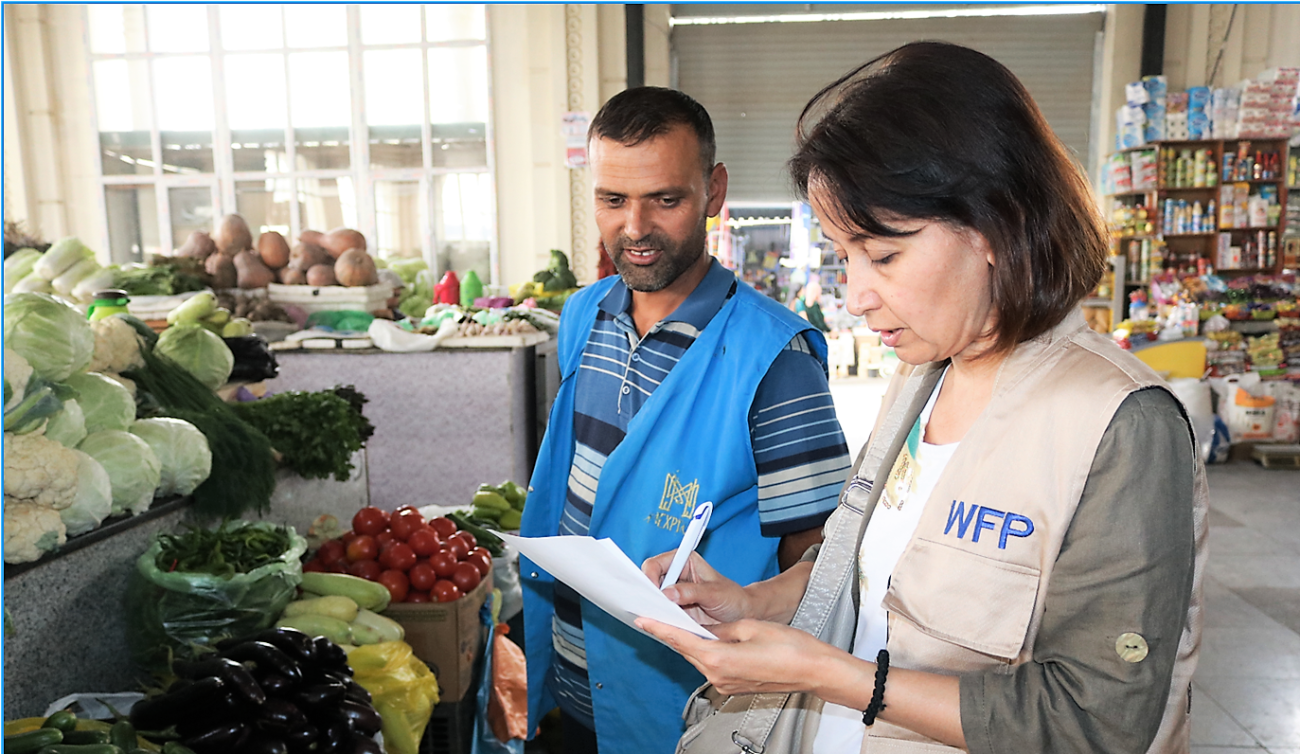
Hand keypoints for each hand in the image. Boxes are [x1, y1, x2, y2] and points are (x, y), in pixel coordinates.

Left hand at [635, 617, 839, 696]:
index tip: (643, 619)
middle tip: (656, 616)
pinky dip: (705, 651)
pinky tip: (704, 639)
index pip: (680, 640)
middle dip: (672, 633)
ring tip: (677, 624)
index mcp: (718, 658)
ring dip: (689, 643)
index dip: (660, 628)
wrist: (814, 670)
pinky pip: (712, 665)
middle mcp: (718, 675)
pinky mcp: (734, 686)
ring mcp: (725, 684)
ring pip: (699, 658)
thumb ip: (720, 629)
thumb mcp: (749, 627)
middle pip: (687, 650)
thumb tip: (703, 628)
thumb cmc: (789, 647)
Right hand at [642, 551, 752, 624]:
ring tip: (654, 618)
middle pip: (650, 581)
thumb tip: (667, 594)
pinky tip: (660, 626)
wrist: (744, 616)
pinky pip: (659, 614)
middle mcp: (676, 575)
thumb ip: (692, 592)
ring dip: (652, 608)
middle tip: (649, 608)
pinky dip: (658, 620)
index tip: (652, 593)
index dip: (649, 577)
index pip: (656, 564)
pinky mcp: (674, 611)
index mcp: (684, 561)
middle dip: (647, 594)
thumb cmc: (734, 598)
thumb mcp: (715, 593)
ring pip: (652, 599)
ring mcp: (674, 594)